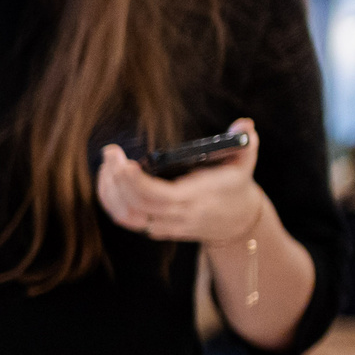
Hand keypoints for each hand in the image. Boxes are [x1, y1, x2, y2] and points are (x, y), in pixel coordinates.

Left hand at [97, 120, 266, 243]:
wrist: (236, 222)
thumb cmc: (235, 186)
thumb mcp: (245, 162)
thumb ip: (246, 142)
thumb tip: (244, 125)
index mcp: (197, 198)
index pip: (161, 196)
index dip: (137, 183)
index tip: (124, 162)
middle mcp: (178, 215)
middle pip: (137, 205)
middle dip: (117, 180)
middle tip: (110, 153)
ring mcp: (164, 225)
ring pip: (127, 216)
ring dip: (110, 191)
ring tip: (108, 164)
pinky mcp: (154, 229)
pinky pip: (125, 219)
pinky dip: (111, 201)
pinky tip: (107, 180)